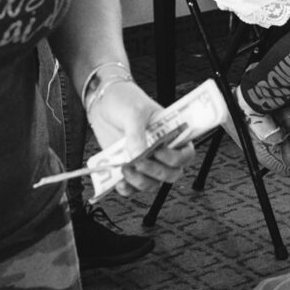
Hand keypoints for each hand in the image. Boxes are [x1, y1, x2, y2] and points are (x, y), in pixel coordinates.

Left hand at [84, 79, 195, 195]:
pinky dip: (127, 188)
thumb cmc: (125, 100)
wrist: (103, 103)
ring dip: (140, 181)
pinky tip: (120, 181)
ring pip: (152, 183)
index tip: (159, 152)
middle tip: (140, 162)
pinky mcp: (129, 169)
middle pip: (170, 174)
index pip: (185, 154)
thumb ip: (137, 134)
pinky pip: (132, 187)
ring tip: (126, 168)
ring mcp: (145, 161)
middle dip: (156, 172)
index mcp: (171, 134)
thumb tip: (138, 155)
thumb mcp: (134, 112)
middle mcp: (161, 151)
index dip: (177, 158)